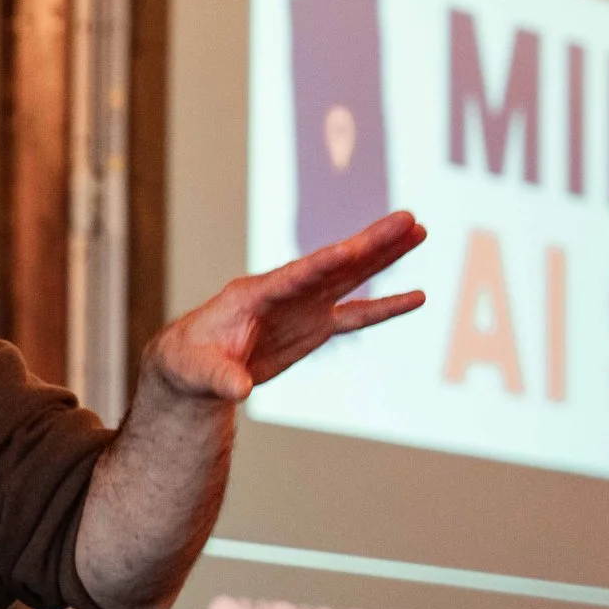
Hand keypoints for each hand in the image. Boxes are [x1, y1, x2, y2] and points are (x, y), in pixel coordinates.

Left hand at [147, 210, 427, 402]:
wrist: (194, 366)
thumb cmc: (188, 361)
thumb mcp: (197, 371)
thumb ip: (220, 377)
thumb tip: (239, 390)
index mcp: (253, 294)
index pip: (296, 275)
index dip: (327, 262)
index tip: (356, 246)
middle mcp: (284, 292)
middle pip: (334, 264)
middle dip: (371, 243)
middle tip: (409, 218)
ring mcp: (303, 306)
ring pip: (351, 278)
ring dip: (385, 257)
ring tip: (419, 231)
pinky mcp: (314, 326)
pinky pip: (356, 315)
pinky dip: (385, 307)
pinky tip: (417, 297)